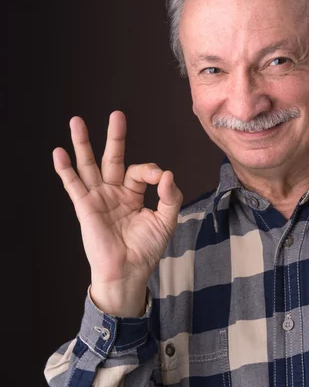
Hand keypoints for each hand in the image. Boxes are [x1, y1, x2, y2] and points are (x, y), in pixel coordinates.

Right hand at [53, 111, 183, 315]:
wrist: (129, 271)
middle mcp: (115, 192)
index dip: (152, 171)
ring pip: (89, 166)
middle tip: (117, 115)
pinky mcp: (86, 207)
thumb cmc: (147, 249)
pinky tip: (59, 152)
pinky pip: (73, 185)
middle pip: (113, 159)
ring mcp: (99, 198)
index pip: (141, 172)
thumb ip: (170, 196)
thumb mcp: (165, 220)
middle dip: (115, 137)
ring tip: (77, 121)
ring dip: (83, 144)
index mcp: (134, 194)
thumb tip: (168, 174)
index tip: (162, 179)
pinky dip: (65, 169)